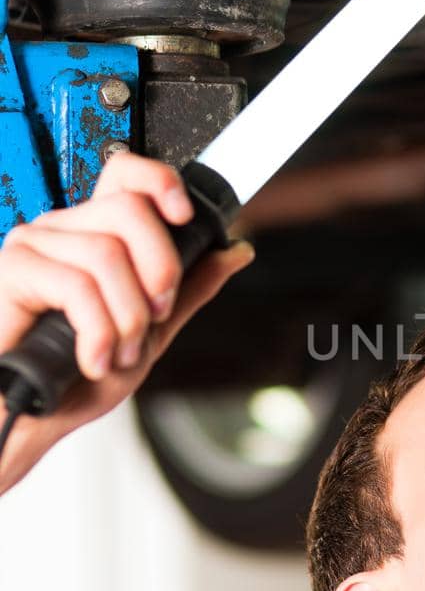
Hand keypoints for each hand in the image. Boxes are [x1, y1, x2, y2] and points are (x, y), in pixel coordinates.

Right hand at [0, 153, 253, 488]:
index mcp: (97, 235)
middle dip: (161, 271)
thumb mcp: (151, 332)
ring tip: (119, 352)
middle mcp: (65, 231)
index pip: (127, 174)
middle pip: (130, 210)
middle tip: (155, 318)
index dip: (161, 182)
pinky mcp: (13, 270)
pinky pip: (76, 285)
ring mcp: (35, 245)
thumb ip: (189, 288)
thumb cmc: (76, 378)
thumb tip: (236, 251)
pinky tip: (93, 359)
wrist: (33, 416)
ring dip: (127, 317)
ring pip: (107, 253)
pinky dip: (98, 332)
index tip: (186, 217)